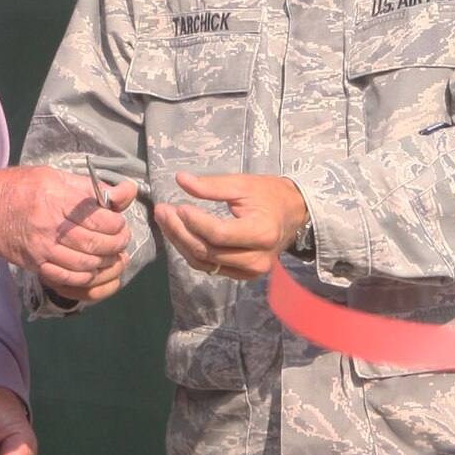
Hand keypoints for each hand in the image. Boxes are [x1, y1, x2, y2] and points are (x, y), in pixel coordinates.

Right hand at [0, 166, 130, 286]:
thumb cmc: (21, 187)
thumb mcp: (55, 177)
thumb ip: (91, 187)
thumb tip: (128, 191)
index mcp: (56, 198)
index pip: (98, 217)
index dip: (116, 223)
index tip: (119, 222)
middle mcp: (49, 225)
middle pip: (94, 243)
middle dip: (116, 244)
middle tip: (121, 240)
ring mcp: (41, 248)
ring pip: (83, 263)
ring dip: (104, 261)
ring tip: (110, 254)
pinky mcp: (34, 263)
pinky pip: (66, 277)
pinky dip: (84, 276)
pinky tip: (91, 268)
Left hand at [152, 172, 308, 280]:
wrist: (292, 215)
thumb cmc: (269, 195)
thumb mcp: (243, 184)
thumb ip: (212, 186)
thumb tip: (180, 179)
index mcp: (262, 232)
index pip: (219, 233)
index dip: (195, 222)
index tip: (178, 206)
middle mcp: (257, 258)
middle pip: (208, 251)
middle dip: (180, 231)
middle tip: (162, 211)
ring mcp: (250, 271)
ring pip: (204, 262)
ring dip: (180, 242)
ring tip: (165, 220)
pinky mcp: (243, 275)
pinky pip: (210, 267)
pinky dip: (191, 251)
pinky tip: (179, 233)